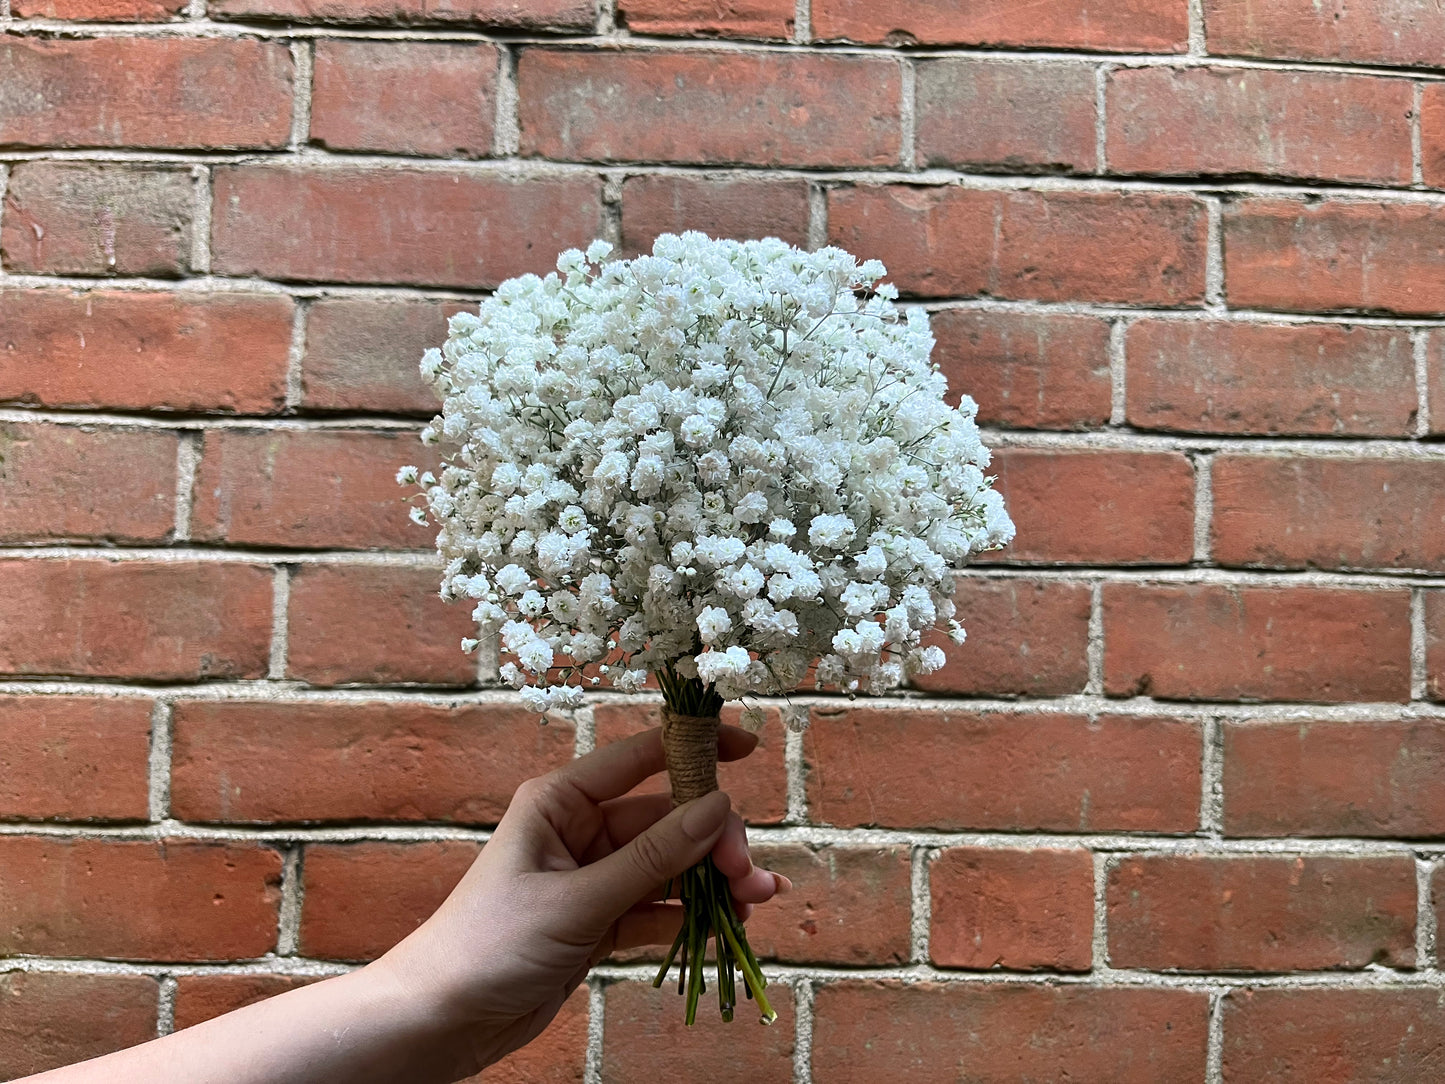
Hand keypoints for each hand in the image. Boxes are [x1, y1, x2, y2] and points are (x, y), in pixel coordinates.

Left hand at [372, 723, 789, 1073]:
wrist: (440, 1020)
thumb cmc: (490, 944)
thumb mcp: (577, 900)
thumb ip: (651, 858)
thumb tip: (717, 806)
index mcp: (560, 801)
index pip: (639, 757)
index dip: (695, 748)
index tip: (749, 748)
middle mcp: (578, 831)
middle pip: (666, 819)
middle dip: (713, 842)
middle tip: (746, 875)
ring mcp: (590, 878)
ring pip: (668, 868)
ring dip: (711, 883)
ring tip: (754, 904)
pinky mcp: (597, 922)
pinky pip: (656, 909)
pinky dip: (690, 918)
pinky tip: (726, 929)